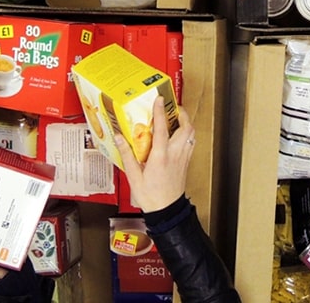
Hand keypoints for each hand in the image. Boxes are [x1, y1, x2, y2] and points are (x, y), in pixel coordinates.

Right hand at [115, 96, 195, 212]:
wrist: (167, 210)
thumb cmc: (150, 195)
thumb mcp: (133, 175)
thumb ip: (127, 154)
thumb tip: (119, 137)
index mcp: (160, 156)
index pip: (162, 128)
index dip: (160, 112)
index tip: (159, 100)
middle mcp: (175, 154)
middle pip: (185, 127)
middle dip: (181, 113)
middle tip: (172, 106)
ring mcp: (183, 157)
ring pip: (191, 133)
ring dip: (186, 122)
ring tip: (176, 117)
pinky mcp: (186, 162)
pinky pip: (191, 142)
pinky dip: (187, 133)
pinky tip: (179, 134)